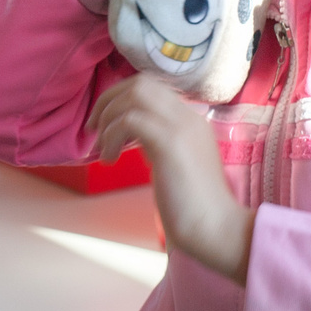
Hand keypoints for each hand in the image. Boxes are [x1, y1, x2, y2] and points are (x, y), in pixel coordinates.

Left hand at [93, 74, 252, 281]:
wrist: (216, 227)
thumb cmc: (194, 206)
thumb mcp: (173, 163)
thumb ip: (157, 144)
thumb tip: (129, 135)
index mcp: (191, 120)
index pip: (153, 88)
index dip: (123, 98)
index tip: (106, 123)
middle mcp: (188, 117)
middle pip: (141, 83)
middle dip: (109, 100)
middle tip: (94, 128)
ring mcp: (181, 127)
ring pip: (135, 94)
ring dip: (108, 116)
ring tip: (102, 147)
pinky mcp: (170, 142)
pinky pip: (130, 120)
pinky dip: (112, 136)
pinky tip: (111, 160)